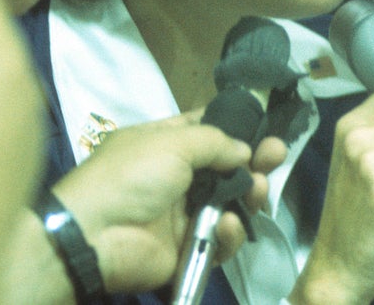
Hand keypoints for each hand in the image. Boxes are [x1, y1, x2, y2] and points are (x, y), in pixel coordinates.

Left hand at [52, 113, 280, 293]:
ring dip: (250, 194)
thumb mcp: (171, 143)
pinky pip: (222, 239)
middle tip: (277, 154)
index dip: (235, 127)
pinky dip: (230, 232)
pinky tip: (228, 224)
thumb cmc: (131, 176)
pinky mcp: (191, 248)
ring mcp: (185, 214)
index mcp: (166, 144)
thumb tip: (244, 150)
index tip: (264, 125)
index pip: (207, 130)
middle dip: (255, 160)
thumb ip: (215, 142)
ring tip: (257, 189)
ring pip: (232, 203)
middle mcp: (177, 177)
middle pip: (227, 167)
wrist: (96, 235)